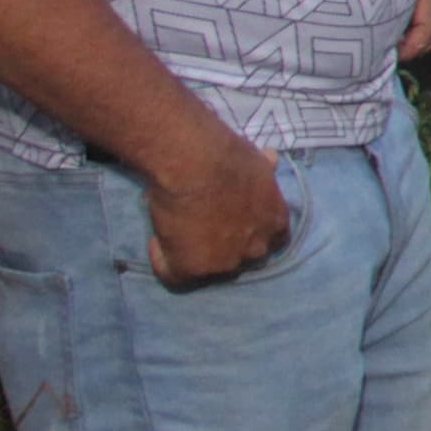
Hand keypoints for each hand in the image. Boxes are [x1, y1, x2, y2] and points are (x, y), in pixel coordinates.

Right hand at [144, 132, 289, 288]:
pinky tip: (156, 242)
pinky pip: (174, 277)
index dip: (253, 231)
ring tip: (175, 230)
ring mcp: (224, 262)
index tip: (235, 219)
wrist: (194, 162)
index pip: (274, 238)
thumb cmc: (226, 154)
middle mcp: (256, 247)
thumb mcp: (256, 158)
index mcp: (274, 221)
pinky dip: (162, 261)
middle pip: (243, 256)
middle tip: (203, 226)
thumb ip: (264, 168)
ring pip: (209, 268)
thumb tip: (271, 157)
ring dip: (195, 252)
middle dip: (227, 245)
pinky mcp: (191, 268)